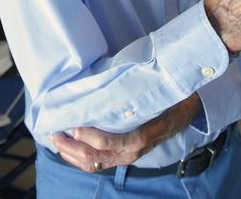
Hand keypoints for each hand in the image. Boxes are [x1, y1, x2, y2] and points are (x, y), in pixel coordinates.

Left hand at [49, 93, 199, 171]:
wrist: (186, 108)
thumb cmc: (169, 96)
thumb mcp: (157, 92)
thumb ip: (135, 91)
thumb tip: (106, 77)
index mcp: (142, 136)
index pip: (113, 143)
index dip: (91, 137)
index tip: (74, 126)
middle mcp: (133, 151)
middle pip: (96, 157)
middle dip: (71, 147)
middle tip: (54, 132)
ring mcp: (127, 156)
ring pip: (94, 164)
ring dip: (71, 154)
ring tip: (56, 139)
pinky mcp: (122, 155)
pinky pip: (97, 163)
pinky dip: (78, 158)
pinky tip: (68, 147)